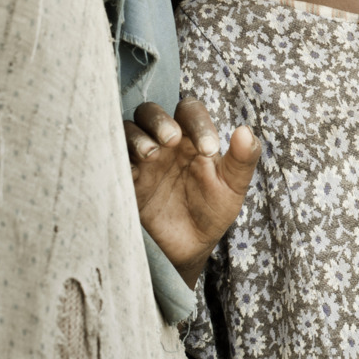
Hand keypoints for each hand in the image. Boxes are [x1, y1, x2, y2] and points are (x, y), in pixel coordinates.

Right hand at [125, 98, 259, 287]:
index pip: (189, 111)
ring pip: (127, 131)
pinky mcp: (125, 180)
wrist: (190, 247)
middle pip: (150, 112)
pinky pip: (113, 161)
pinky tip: (131, 173)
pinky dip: (119, 160)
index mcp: (191, 138)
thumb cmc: (213, 210)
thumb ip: (243, 159)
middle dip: (159, 121)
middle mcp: (164, 143)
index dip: (198, 122)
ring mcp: (141, 160)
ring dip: (137, 138)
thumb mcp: (233, 186)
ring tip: (152, 154)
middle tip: (171, 140)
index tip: (210, 150)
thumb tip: (245, 130)